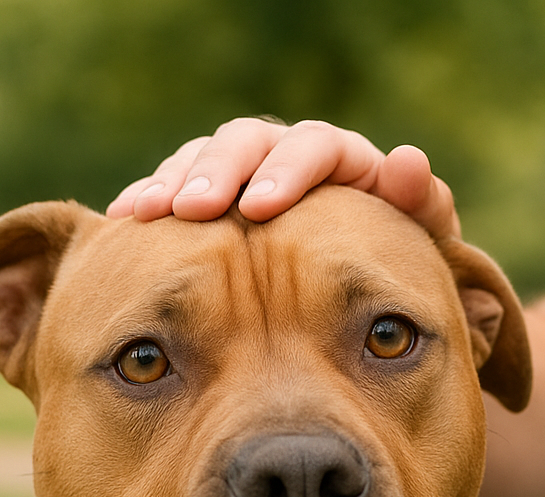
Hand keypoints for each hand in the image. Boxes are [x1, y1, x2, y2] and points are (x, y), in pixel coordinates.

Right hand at [106, 117, 460, 238]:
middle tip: (192, 208)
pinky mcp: (209, 201)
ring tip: (145, 212)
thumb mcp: (419, 246)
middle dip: (216, 172)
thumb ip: (421, 206)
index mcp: (343, 161)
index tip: (261, 207)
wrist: (361, 306)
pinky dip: (150, 199)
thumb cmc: (395, 273)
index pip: (314, 146)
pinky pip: (173, 188)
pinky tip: (124, 219)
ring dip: (172, 182)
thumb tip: (409, 159)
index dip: (287, 172)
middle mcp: (288, 158)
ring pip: (202, 159)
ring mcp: (244, 177)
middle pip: (247, 142)